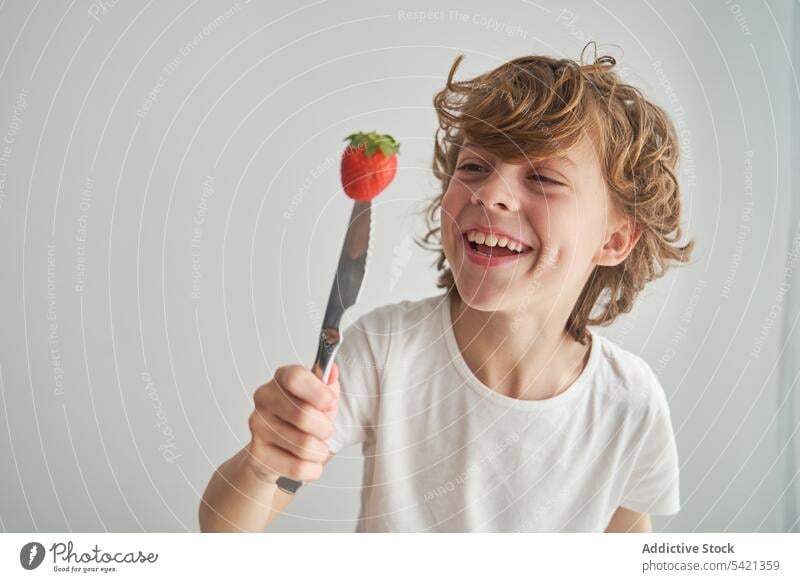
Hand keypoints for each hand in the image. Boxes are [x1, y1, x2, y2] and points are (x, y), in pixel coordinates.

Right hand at [245, 362, 338, 483]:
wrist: (276, 449)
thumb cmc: (302, 418)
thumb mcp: (320, 397)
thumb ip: (328, 385)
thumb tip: (333, 372)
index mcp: (281, 379)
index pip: (295, 378)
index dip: (318, 392)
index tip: (331, 403)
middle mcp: (264, 399)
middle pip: (303, 415)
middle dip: (325, 428)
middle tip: (325, 430)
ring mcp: (258, 426)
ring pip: (303, 445)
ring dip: (320, 451)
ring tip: (316, 447)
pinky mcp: (258, 454)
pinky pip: (297, 467)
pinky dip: (312, 468)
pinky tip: (308, 461)